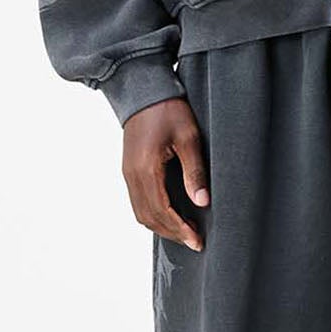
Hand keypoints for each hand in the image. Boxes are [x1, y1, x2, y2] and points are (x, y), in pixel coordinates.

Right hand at [123, 96, 209, 250]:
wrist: (142, 90)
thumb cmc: (167, 110)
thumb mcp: (188, 138)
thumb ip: (195, 171)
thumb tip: (202, 202)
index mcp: (146, 170)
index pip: (162, 211)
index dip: (180, 229)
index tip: (197, 241)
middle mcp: (132, 176)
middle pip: (149, 217)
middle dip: (172, 233)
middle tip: (195, 241)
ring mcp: (127, 174)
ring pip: (141, 213)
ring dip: (162, 226)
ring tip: (185, 231)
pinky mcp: (129, 170)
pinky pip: (138, 202)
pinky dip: (153, 215)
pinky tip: (170, 215)